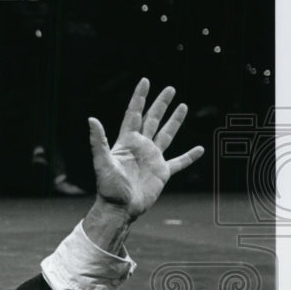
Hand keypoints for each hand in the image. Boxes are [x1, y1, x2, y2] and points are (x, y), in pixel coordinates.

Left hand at [88, 78, 204, 221]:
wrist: (120, 209)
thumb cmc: (108, 188)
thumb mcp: (102, 163)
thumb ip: (98, 141)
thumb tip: (91, 119)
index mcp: (127, 141)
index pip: (134, 114)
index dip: (139, 97)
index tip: (146, 81)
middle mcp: (140, 147)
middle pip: (152, 119)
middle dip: (161, 104)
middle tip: (170, 88)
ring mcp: (152, 158)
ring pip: (166, 135)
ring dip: (175, 121)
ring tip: (183, 106)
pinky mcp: (162, 172)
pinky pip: (179, 162)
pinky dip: (190, 156)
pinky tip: (200, 149)